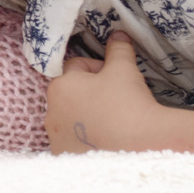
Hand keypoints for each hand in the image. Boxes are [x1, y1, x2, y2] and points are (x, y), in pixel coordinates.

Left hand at [44, 32, 160, 154]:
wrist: (143, 147)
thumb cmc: (129, 103)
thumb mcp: (124, 70)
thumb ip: (118, 49)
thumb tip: (118, 34)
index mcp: (60, 86)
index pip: (77, 67)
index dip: (99, 68)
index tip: (117, 79)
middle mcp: (50, 112)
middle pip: (71, 93)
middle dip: (90, 92)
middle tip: (116, 99)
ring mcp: (56, 137)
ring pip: (71, 118)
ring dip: (86, 115)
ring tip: (112, 121)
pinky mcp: (65, 158)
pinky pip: (73, 142)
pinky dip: (85, 139)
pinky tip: (105, 140)